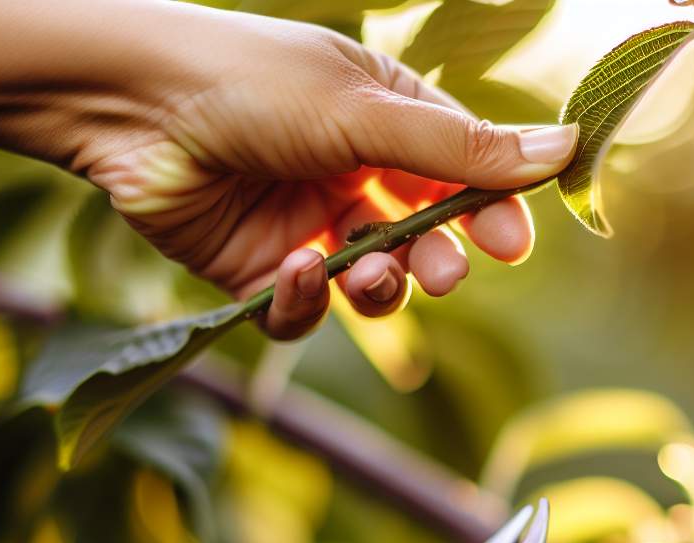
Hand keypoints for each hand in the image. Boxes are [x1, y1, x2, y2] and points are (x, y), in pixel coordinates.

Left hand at [78, 10, 577, 337]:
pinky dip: (304, 301)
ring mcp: (305, 222)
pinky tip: (293, 272)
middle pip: (425, 236)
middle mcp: (350, 170)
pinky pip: (303, 309)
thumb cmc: (248, 83)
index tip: (510, 245)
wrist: (128, 107)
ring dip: (378, 287)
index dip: (490, 211)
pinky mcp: (255, 269)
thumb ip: (462, 146)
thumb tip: (565, 149)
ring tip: (361, 275)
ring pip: (372, 282)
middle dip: (438, 260)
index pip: (463, 171)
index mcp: (383, 116)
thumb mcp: (365, 112)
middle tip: (442, 274)